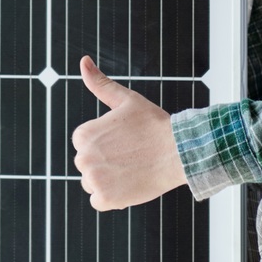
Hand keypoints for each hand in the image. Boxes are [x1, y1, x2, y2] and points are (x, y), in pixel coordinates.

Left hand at [70, 56, 187, 210]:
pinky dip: (112, 196)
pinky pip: (98, 200)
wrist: (178, 152)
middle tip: (130, 154)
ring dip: (107, 179)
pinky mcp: (106, 199)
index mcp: (83, 135)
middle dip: (104, 161)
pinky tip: (128, 184)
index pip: (84, 143)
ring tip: (130, 168)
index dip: (104, 142)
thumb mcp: (125, 99)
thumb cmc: (154, 125)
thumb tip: (83, 61)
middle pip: (87, 163)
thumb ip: (99, 83)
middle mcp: (83, 158)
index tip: (123, 141)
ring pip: (92, 182)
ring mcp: (94, 180)